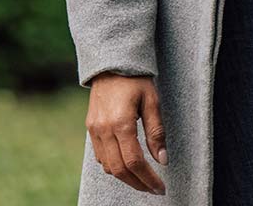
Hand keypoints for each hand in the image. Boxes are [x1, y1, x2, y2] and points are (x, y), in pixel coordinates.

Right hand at [86, 73, 166, 194]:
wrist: (111, 62)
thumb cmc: (135, 79)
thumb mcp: (152, 101)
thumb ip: (156, 132)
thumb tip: (163, 160)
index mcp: (121, 123)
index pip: (135, 162)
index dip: (148, 179)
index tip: (161, 187)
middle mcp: (104, 129)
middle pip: (120, 169)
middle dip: (138, 184)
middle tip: (153, 189)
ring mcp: (94, 129)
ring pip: (108, 166)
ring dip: (125, 177)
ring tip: (143, 180)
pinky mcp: (90, 128)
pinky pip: (100, 156)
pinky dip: (113, 165)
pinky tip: (127, 164)